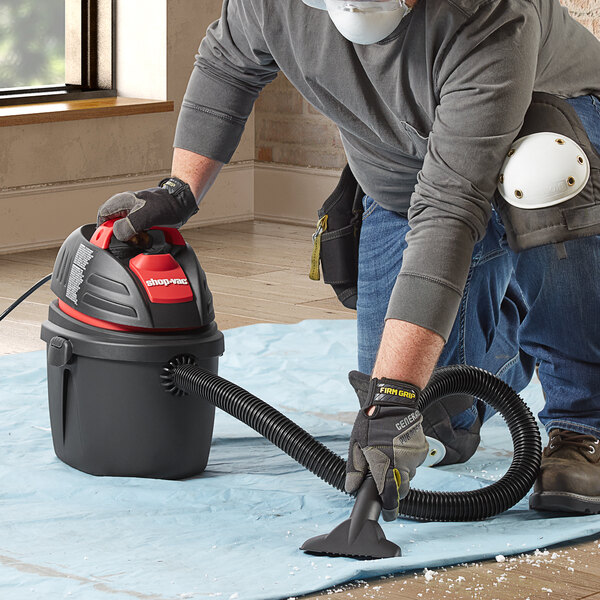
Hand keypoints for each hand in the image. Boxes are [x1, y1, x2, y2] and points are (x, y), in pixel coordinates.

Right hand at [97, 177, 197, 240]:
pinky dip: (141, 238)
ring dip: (132, 238)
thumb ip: (128, 225)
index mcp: (121, 201)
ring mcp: (134, 214)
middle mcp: (125, 207)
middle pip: (113, 226)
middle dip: (121, 236)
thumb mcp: (145, 216)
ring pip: (125, 231)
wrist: (182, 204)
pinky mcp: (142, 220)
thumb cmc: (166, 205)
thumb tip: (117, 234)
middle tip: (132, 240)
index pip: (102, 217)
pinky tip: (148, 238)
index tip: (110, 241)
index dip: (103, 230)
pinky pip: (136, 233)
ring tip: (143, 239)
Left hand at [345, 370, 428, 520]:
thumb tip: (351, 488)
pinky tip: (398, 446)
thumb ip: (354, 470)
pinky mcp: (422, 449)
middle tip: (385, 478)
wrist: (393, 401)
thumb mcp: (356, 445)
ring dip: (401, 471)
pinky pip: (415, 462)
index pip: (391, 497)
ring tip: (389, 454)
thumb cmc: (372, 422)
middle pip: (402, 489)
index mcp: (385, 465)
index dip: (390, 510)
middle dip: (394, 488)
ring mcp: (415, 457)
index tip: (388, 515)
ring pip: (409, 474)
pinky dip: (407, 459)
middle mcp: (403, 464)